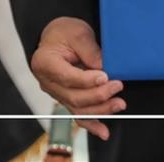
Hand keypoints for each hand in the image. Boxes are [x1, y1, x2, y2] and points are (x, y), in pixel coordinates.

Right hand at [30, 17, 124, 141]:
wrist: (56, 38)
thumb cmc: (63, 33)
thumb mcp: (77, 32)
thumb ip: (89, 50)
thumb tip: (104, 68)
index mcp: (45, 63)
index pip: (66, 77)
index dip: (87, 80)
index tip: (105, 76)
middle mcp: (48, 82)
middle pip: (73, 97)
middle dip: (98, 95)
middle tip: (117, 86)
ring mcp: (57, 93)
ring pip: (78, 109)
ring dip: (100, 110)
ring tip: (118, 104)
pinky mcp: (67, 99)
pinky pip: (78, 115)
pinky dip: (92, 125)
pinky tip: (103, 131)